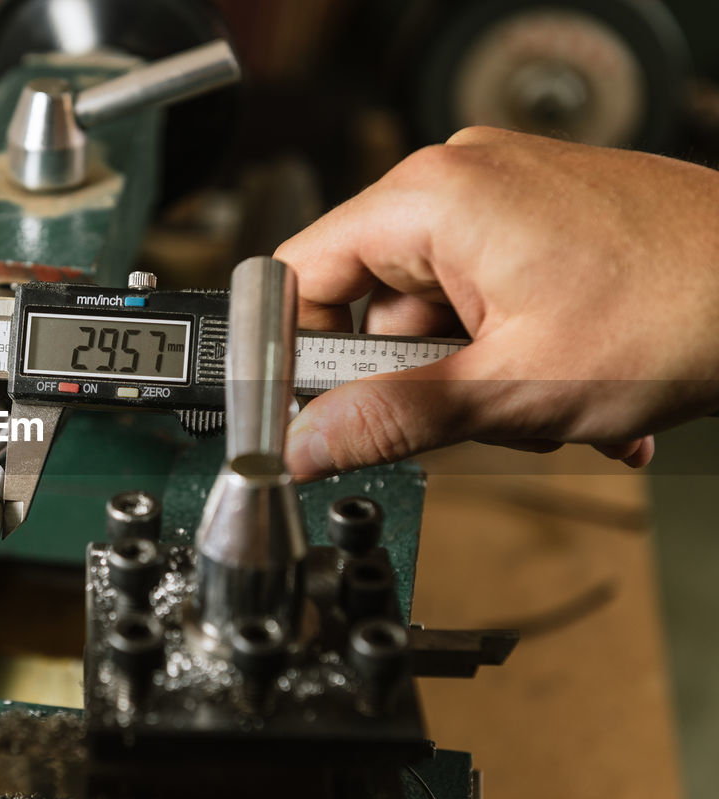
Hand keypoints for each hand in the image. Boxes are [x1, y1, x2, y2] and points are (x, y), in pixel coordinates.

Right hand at [276, 127, 718, 478]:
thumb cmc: (686, 308)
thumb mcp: (514, 386)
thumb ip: (393, 418)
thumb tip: (308, 444)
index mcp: (432, 197)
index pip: (300, 273)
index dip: (293, 351)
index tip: (310, 410)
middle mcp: (459, 179)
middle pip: (369, 300)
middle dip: (413, 374)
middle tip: (468, 409)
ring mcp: (502, 194)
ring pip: (432, 310)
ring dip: (471, 373)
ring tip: (540, 398)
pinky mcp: (535, 218)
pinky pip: (479, 295)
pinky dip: (506, 350)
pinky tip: (561, 382)